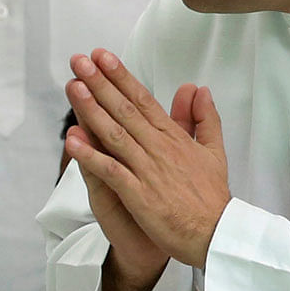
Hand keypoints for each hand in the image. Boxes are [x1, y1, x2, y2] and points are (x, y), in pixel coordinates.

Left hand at [64, 49, 230, 267]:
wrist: (217, 234)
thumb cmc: (211, 196)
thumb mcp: (213, 150)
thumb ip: (203, 118)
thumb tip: (198, 88)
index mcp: (172, 137)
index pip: (142, 99)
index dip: (121, 76)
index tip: (102, 56)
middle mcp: (158, 148)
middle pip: (125, 110)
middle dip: (100, 83)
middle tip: (79, 61)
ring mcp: (148, 171)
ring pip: (116, 134)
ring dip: (92, 110)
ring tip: (74, 87)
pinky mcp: (140, 195)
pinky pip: (112, 171)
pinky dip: (91, 156)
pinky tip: (72, 141)